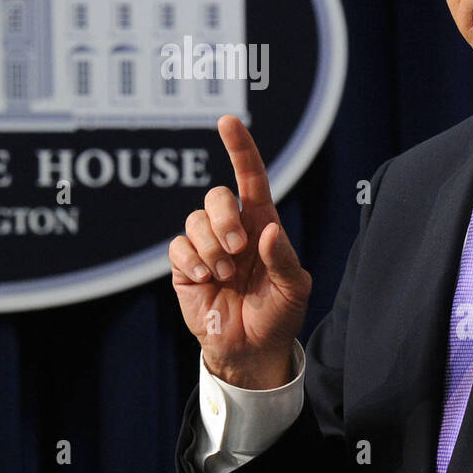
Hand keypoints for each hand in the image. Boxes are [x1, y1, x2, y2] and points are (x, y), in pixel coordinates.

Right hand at [170, 115, 310, 388]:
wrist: (250, 351)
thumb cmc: (278, 315)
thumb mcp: (294, 289)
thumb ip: (283, 258)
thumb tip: (266, 230)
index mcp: (262, 224)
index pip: (251, 177)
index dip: (240, 148)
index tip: (227, 122)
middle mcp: (233, 228)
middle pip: (217, 196)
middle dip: (224, 219)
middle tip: (237, 250)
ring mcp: (207, 246)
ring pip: (194, 221)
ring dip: (211, 248)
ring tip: (223, 275)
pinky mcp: (185, 266)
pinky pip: (178, 247)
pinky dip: (193, 262)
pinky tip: (207, 281)